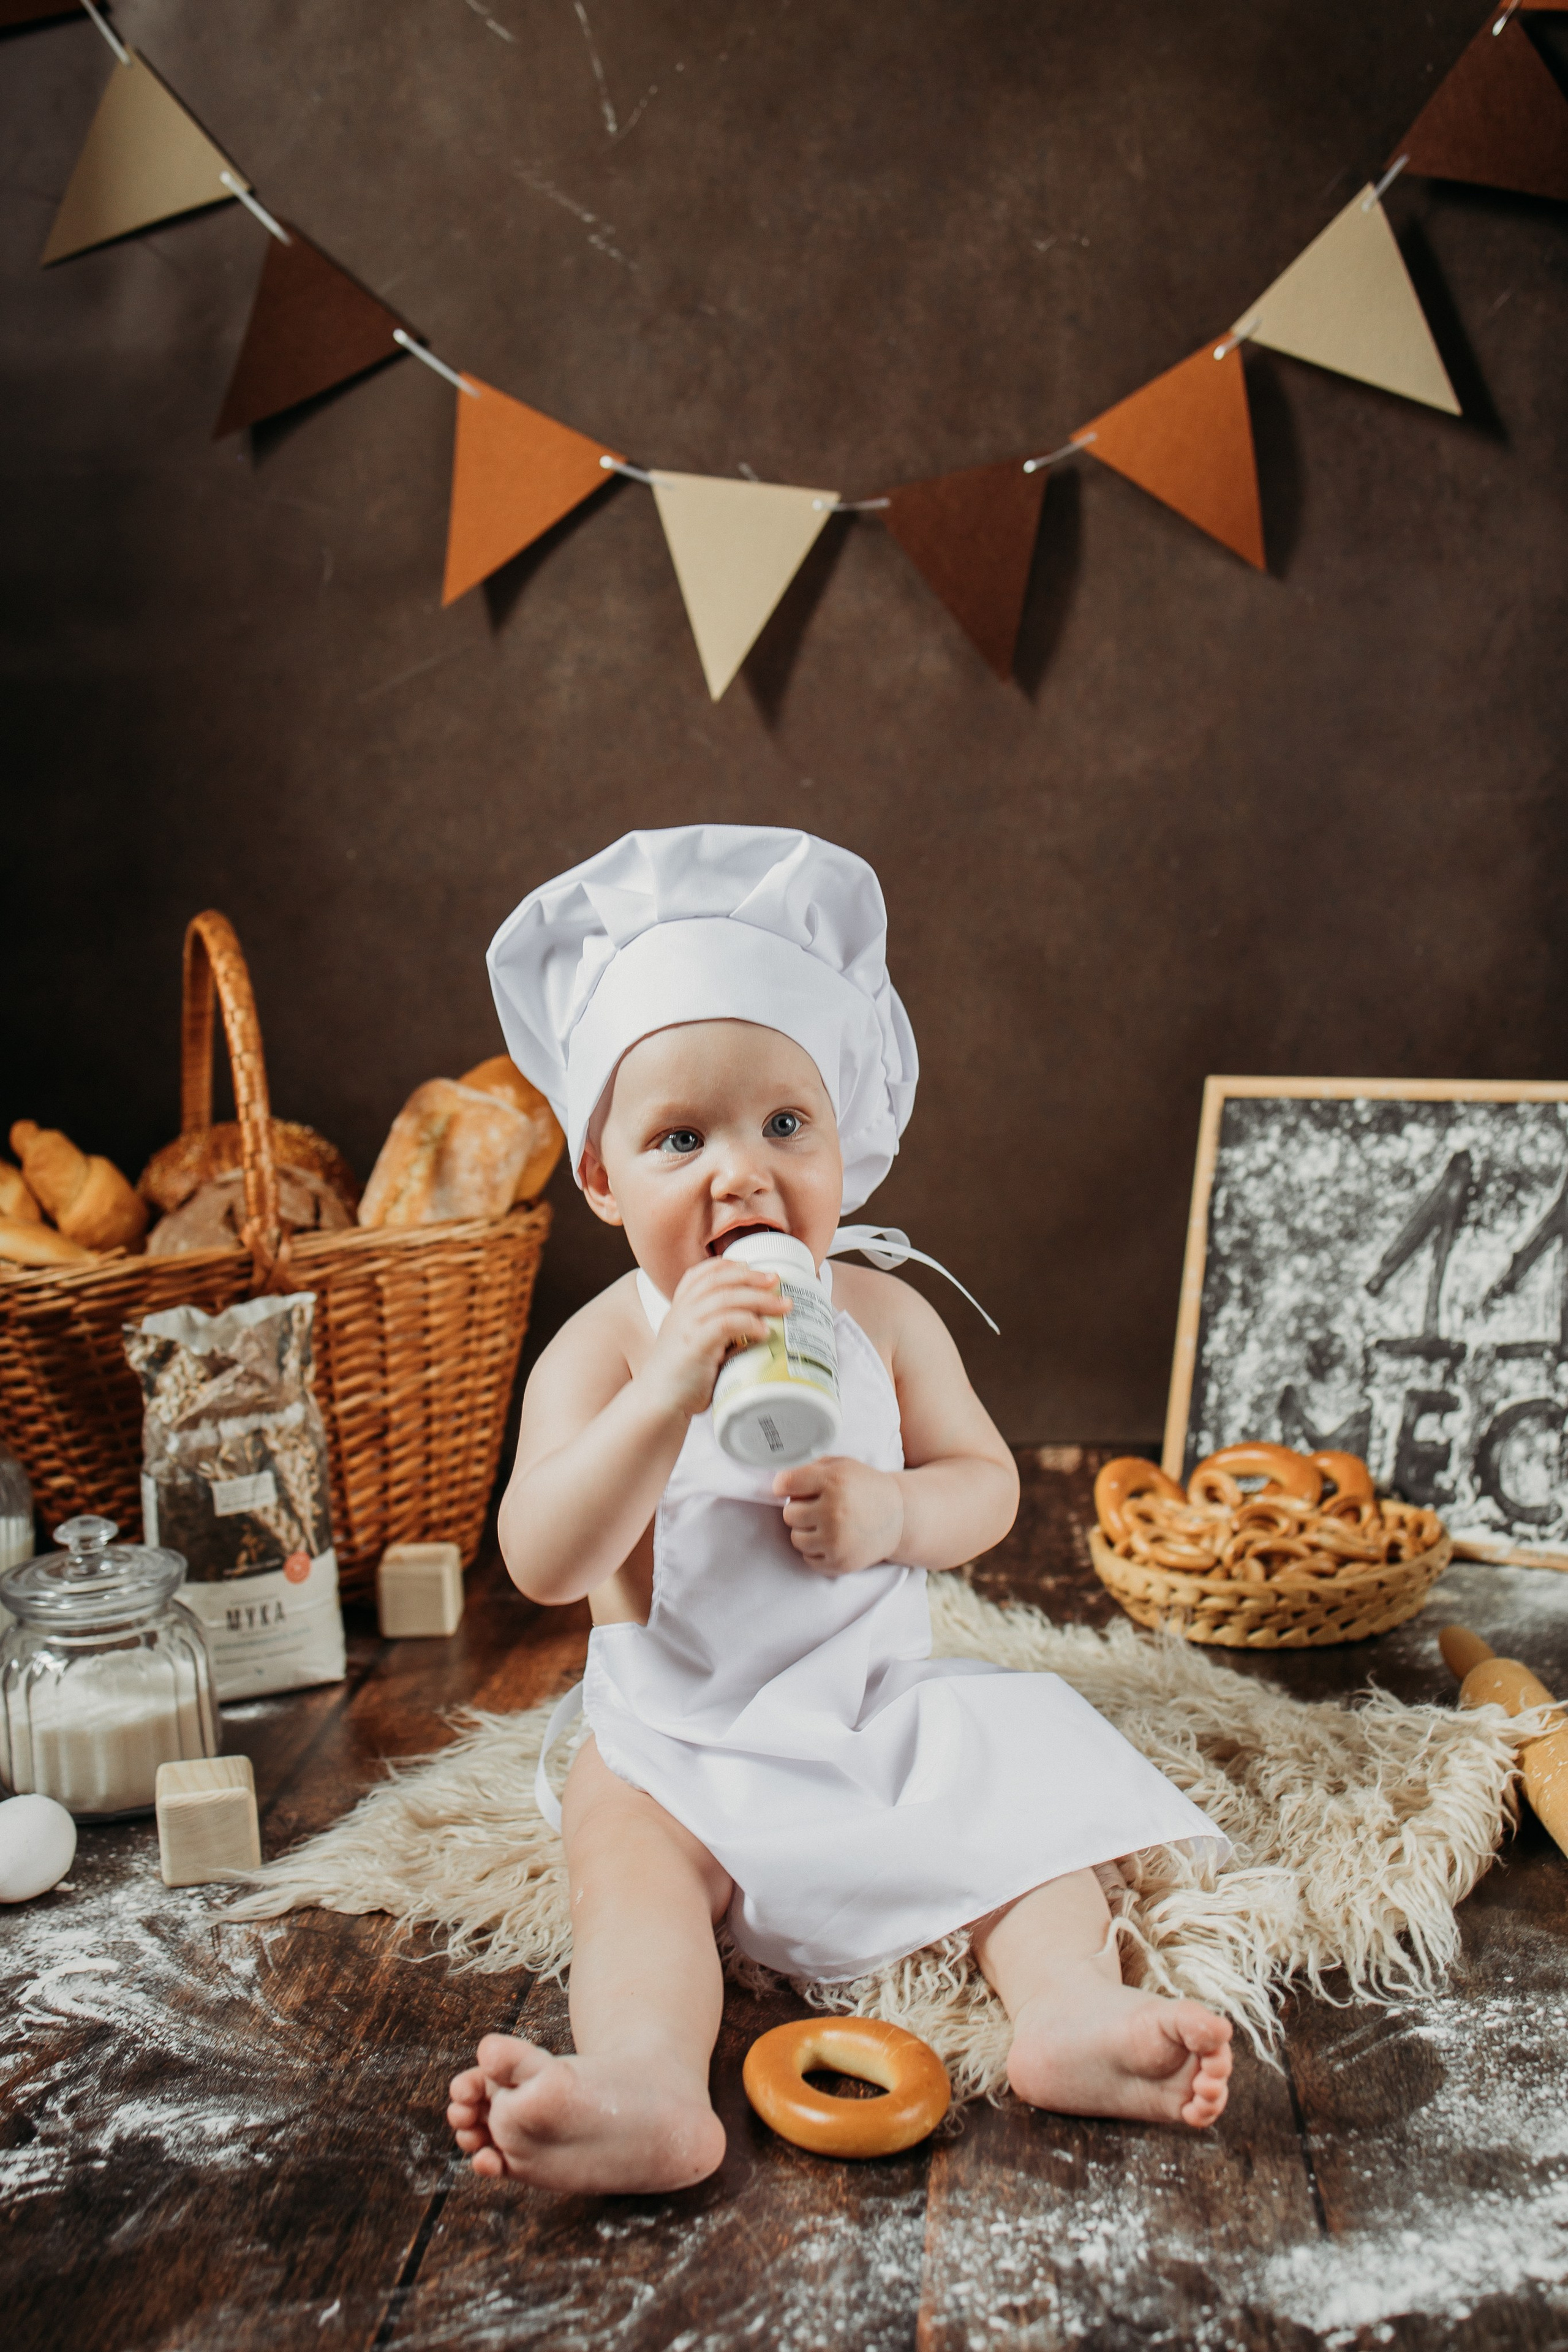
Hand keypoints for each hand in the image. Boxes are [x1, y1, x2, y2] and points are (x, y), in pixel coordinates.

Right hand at [636, 1255, 783, 1421]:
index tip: (750, 1266)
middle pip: (719, 1279)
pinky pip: (726, 1322)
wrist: (657, 1402)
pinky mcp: (694, 1344)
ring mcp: (686, 1325)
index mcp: (680, 1308)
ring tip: (782, 1306)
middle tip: (776, 1281)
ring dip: (759, 1299)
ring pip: (726, 1297)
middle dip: (751, 1277)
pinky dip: (749, 1323)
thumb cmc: (682, 1378)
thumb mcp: (698, 1346)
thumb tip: (758, 1329)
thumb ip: (721, 1334)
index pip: (700, 1274)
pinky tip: (763, 1331)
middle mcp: (681, 1311)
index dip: (726, 1265)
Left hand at [772, 1456, 903, 1576]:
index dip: (784, 1485)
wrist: (899, 1517)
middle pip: (789, 1514)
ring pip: (796, 1538)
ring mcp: (836, 1540)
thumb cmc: (866, 1488)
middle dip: (799, 1509)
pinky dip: (816, 1549)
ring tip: (825, 1523)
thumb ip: (811, 1468)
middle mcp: (834, 1511)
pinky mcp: (839, 1562)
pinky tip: (832, 1538)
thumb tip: (780, 1482)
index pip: (786, 1484)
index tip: (788, 1488)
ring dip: (806, 1531)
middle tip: (817, 1506)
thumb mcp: (843, 1465)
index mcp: (834, 1481)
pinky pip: (808, 1558)